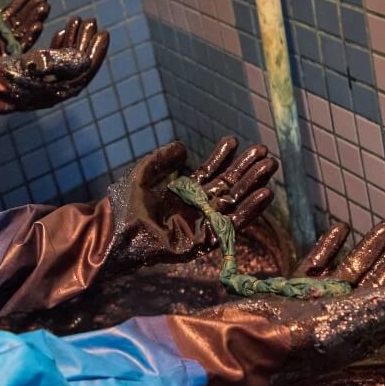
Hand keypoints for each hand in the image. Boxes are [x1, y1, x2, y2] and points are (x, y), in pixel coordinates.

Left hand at [0, 0, 50, 60]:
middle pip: (17, 25)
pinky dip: (30, 38)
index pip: (6, 16)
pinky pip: (19, 51)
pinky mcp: (1, 65)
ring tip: (45, 7)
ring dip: (34, 22)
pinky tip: (38, 25)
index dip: (19, 4)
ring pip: (21, 36)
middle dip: (31, 11)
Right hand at [0, 16, 108, 107]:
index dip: (94, 54)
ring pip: (63, 64)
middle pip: (74, 69)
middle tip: (92, 21)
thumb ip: (52, 62)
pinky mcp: (23, 79)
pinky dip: (56, 46)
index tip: (103, 32)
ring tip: (79, 21)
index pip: (80, 75)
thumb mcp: (17, 65)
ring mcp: (34, 86)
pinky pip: (50, 63)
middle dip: (84, 43)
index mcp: (45, 93)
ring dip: (72, 42)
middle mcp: (42, 93)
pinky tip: (59, 33)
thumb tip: (84, 60)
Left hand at [106, 136, 278, 273]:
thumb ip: (161, 161)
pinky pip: (231, 227)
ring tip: (271, 167)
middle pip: (226, 189)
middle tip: (266, 154)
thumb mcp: (141, 176)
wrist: (113, 233)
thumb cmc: (121, 207)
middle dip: (246, 171)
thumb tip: (183, 147)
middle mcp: (192, 211)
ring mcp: (198, 227)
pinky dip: (249, 211)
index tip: (236, 141)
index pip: (208, 175)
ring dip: (253, 187)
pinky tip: (265, 194)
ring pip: (233, 205)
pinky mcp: (202, 243)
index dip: (222, 159)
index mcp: (180, 196)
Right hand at [159, 222, 384, 385]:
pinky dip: (329, 250)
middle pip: (378, 288)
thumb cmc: (297, 338)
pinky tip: (339, 229)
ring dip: (371, 250)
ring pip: (349, 276)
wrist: (237, 344)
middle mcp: (340, 327)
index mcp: (360, 337)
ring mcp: (313, 312)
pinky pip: (315, 270)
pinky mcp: (287, 299)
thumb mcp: (358, 317)